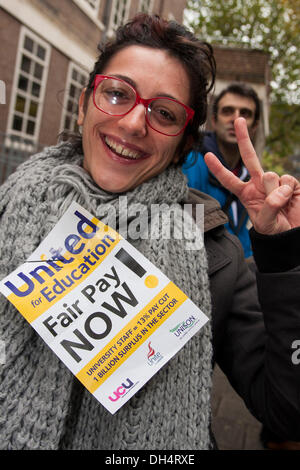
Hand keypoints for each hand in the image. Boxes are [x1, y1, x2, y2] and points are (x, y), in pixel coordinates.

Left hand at [204, 118, 299, 234]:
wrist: (293, 233)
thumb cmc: (275, 230)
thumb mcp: (265, 223)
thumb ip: (268, 206)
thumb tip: (277, 187)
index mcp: (246, 193)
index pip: (229, 180)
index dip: (218, 169)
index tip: (207, 156)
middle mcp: (259, 184)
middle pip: (249, 157)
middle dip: (244, 137)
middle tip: (238, 118)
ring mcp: (275, 181)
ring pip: (270, 176)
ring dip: (274, 193)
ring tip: (279, 206)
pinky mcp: (290, 183)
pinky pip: (286, 181)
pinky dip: (287, 192)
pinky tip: (289, 199)